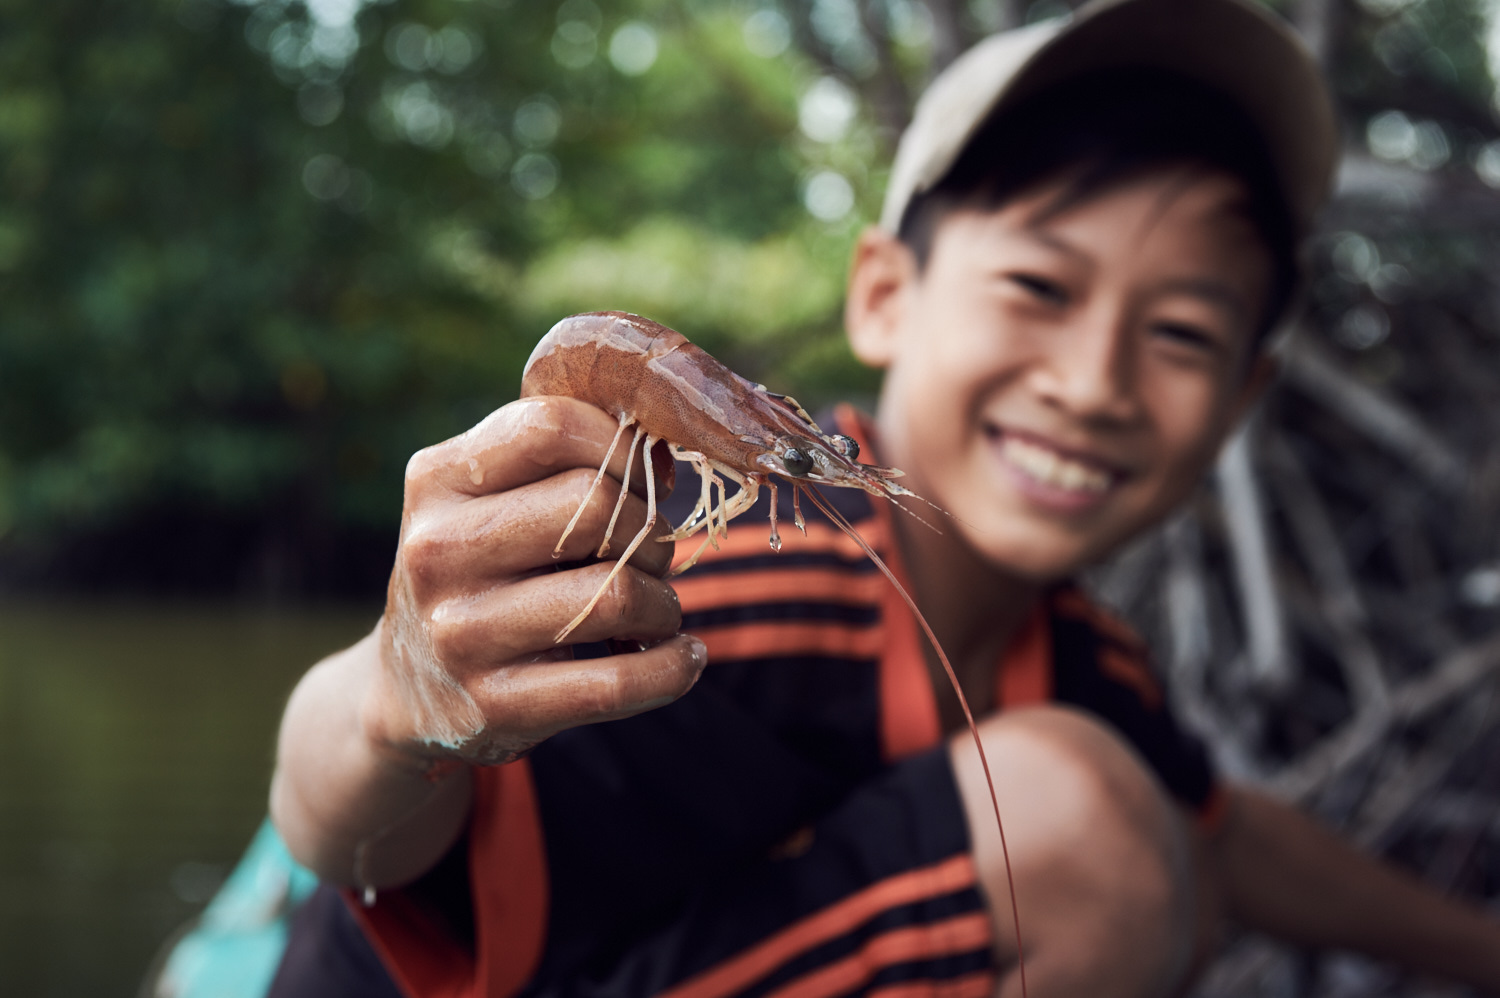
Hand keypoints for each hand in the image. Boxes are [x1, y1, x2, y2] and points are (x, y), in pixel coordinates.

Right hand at [365, 396, 705, 768]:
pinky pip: (613, 684)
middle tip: (652, 556)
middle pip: (595, 505)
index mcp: (437, 480)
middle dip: (651, 530)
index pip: (551, 426)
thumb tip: (660, 445)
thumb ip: (557, 455)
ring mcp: (461, 633)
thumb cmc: (482, 569)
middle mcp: (438, 551)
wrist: (410, 688)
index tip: (644, 480)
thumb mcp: (485, 497)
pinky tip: (680, 659)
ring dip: (663, 604)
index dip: (622, 447)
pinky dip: (671, 670)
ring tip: (658, 612)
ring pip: (614, 595)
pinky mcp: (494, 705)